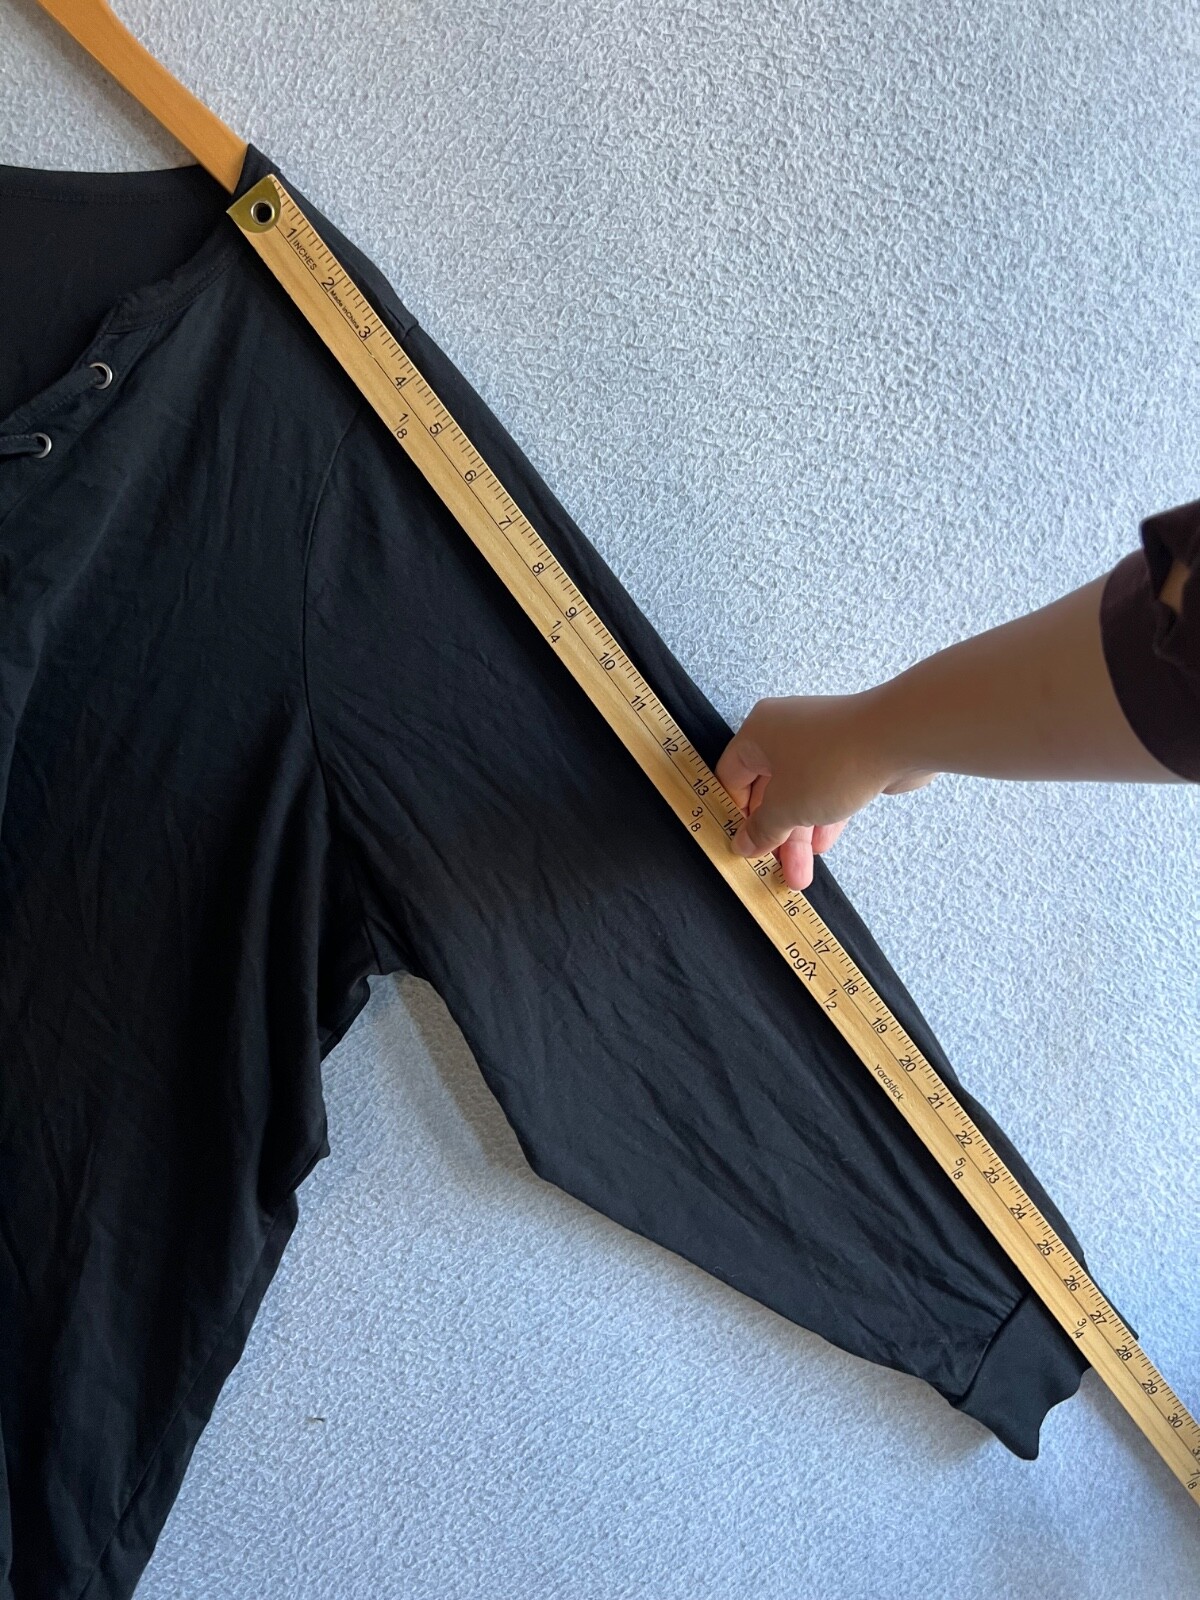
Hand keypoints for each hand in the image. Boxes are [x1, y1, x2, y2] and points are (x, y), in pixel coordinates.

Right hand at [714, 692, 935, 890]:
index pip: (731, 777)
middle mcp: (785, 732)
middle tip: (775, 870)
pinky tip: (823, 845)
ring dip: (798, 835)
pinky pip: (827, 790)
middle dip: (773, 835)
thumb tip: (743, 843)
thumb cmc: (832, 763)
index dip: (734, 814)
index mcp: (759, 733)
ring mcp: (820, 743)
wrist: (898, 738)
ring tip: (801, 875)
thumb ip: (761, 829)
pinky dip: (822, 817)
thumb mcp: (785, 807)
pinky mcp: (849, 755)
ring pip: (800, 794)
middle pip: (767, 791)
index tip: (742, 847)